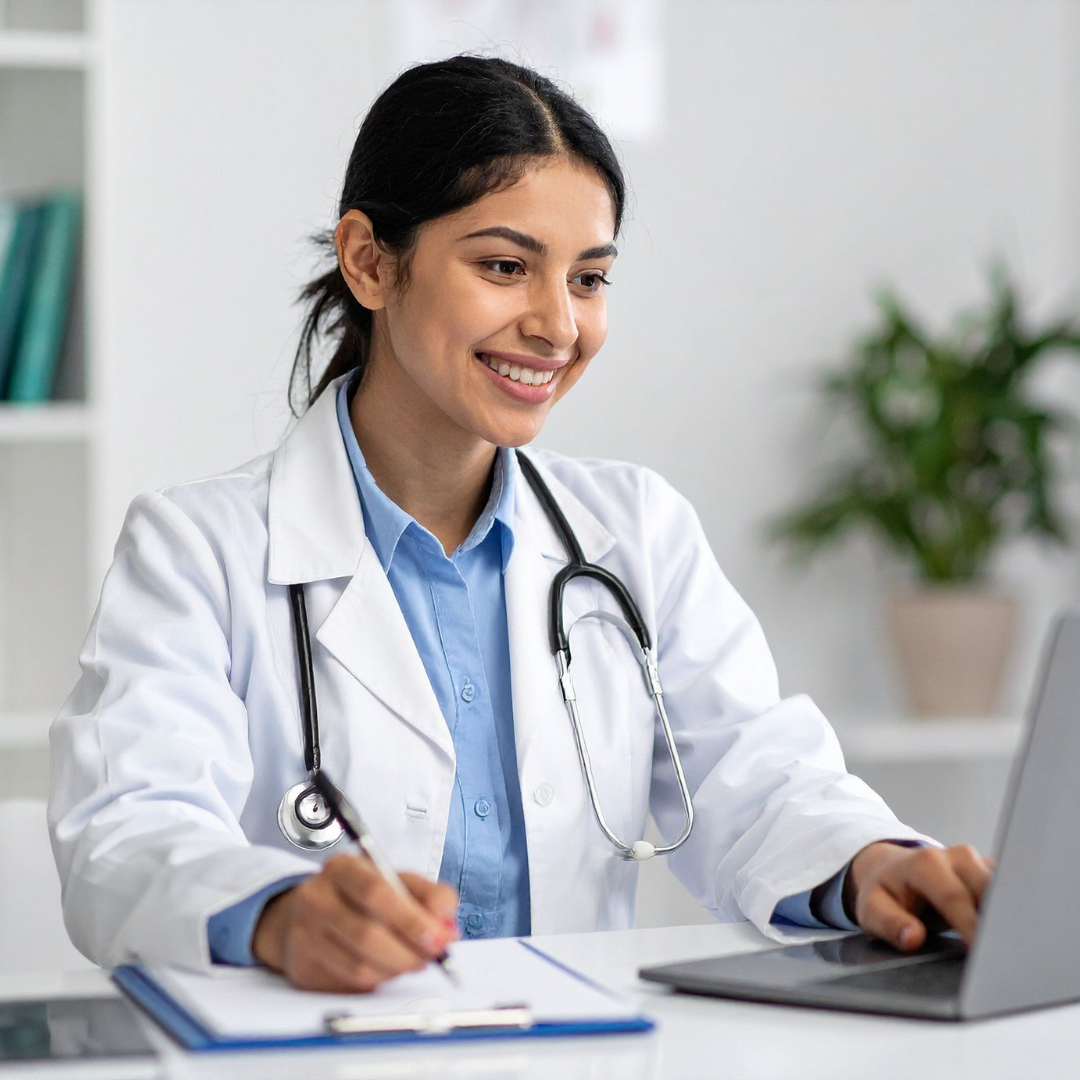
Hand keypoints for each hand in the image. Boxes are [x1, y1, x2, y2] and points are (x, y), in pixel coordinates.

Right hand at [252, 855, 458, 990]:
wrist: (306, 915)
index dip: (411, 919)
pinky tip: (387, 968)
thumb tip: (447, 927)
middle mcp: (316, 898)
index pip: (376, 892)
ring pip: (360, 966)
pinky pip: (350, 983)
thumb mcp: (397, 882)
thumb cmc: (361, 897)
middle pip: (367, 934)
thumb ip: (430, 896)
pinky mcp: (303, 968)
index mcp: (342, 868)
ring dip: (396, 969)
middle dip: (409, 951)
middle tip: (432, 957)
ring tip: (413, 961)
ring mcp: (304, 935)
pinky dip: (378, 980)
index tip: (438, 938)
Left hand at [844, 842, 993, 950]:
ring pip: (1005, 891)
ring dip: (1007, 918)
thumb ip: (890, 923)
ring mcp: (976, 861)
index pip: (955, 897)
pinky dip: (1009, 914)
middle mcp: (955, 856)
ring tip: (1008, 948)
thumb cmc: (883, 893)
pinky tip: (1008, 936)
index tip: (981, 954)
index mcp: (925, 864)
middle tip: (1002, 957)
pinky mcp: (988, 870)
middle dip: (997, 923)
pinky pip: (1008, 892)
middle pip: (989, 891)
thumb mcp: (872, 910)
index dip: (970, 927)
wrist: (888, 869)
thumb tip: (913, 938)